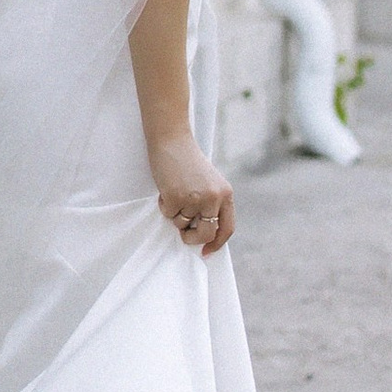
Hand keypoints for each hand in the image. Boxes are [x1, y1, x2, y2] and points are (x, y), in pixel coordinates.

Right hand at [149, 127, 233, 254]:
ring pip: (182, 223)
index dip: (217, 243)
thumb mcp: (209, 183)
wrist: (172, 140)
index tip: (207, 252)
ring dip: (175, 214)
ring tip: (174, 193)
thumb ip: (212, 204)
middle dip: (193, 238)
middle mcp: (213, 198)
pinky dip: (164, 205)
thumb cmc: (187, 161)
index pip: (227, 228)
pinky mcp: (176, 197)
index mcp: (226, 194)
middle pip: (206, 233)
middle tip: (184, 235)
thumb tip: (204, 234)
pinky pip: (168, 214)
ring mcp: (195, 198)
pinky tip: (166, 188)